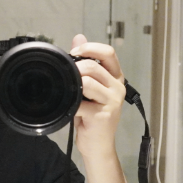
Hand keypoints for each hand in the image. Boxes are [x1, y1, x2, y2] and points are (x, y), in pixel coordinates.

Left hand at [69, 34, 125, 158]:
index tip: (74, 52)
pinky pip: (81, 103)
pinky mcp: (104, 115)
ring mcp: (113, 101)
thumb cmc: (91, 116)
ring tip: (68, 94)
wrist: (97, 145)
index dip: (90, 48)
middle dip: (75, 69)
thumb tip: (78, 37)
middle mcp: (118, 87)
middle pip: (94, 67)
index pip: (109, 52)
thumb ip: (86, 62)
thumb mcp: (88, 88)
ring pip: (88, 82)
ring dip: (73, 86)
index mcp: (115, 77)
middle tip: (65, 77)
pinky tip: (68, 109)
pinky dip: (70, 105)